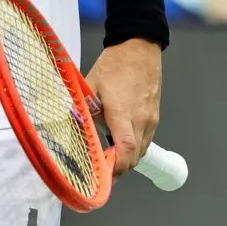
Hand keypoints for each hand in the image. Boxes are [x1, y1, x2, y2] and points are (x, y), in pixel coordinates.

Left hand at [85, 39, 161, 176]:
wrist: (139, 47)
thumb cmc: (114, 64)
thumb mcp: (91, 83)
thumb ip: (83, 106)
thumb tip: (71, 124)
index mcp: (122, 111)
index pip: (125, 149)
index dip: (115, 168)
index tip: (102, 178)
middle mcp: (140, 119)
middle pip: (133, 157)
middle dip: (118, 169)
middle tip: (101, 172)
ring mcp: (151, 119)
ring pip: (141, 151)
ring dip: (126, 159)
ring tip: (108, 158)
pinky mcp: (155, 117)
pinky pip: (146, 140)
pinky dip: (134, 148)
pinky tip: (120, 142)